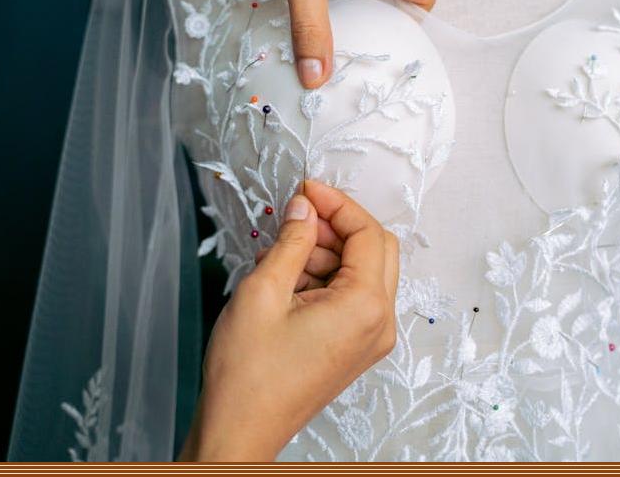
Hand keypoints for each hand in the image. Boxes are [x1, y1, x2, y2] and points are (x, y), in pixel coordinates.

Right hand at [179, 181, 398, 460]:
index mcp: (366, 307)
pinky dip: (325, 278)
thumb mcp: (263, 291)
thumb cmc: (247, 373)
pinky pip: (352, 297)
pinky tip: (286, 277)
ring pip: (362, 272)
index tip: (305, 189)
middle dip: (336, 226)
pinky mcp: (355, 347)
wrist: (240, 430)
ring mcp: (370, 338)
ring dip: (326, 253)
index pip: (368, 233)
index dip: (337, 203)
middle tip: (296, 215)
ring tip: (279, 255)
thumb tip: (305, 206)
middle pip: (375, 249)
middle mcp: (380, 323)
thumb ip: (292, 240)